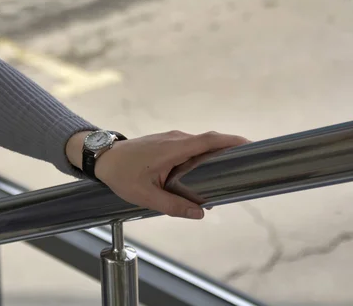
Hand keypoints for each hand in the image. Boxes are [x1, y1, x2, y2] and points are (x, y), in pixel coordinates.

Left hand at [67, 130, 248, 218]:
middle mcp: (175, 139)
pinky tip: (206, 172)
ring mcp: (171, 139)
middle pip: (209, 141)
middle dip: (230, 149)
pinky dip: (203, 154)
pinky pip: (191, 146)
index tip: (250, 145)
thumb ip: (173, 205)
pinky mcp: (166, 142)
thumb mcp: (146, 196)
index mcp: (173, 148)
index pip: (209, 140)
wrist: (102, 157)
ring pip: (200, 144)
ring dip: (216, 153)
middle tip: (248, 163)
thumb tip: (200, 213)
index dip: (231, 141)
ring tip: (230, 170)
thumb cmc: (121, 175)